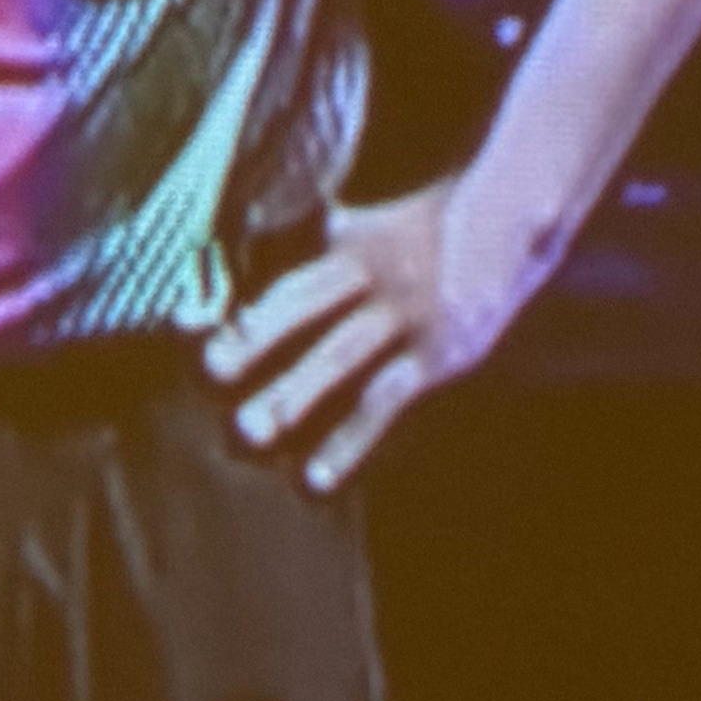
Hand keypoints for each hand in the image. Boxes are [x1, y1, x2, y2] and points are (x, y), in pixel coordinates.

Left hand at [204, 177, 540, 489]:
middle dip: (253, 339)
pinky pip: (385, 402)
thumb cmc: (430, 229)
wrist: (518, 222)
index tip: (183, 319)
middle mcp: (372, 273)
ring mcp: (407, 316)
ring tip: (249, 433)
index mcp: (348, 239)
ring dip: (293, 395)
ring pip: (339, 358)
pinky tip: (318, 478)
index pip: (281, 262)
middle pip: (301, 303)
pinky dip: (350, 441)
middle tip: (209, 370)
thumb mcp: (368, 223)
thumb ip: (313, 241)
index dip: (235, 289)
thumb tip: (246, 244)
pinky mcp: (437, 356)